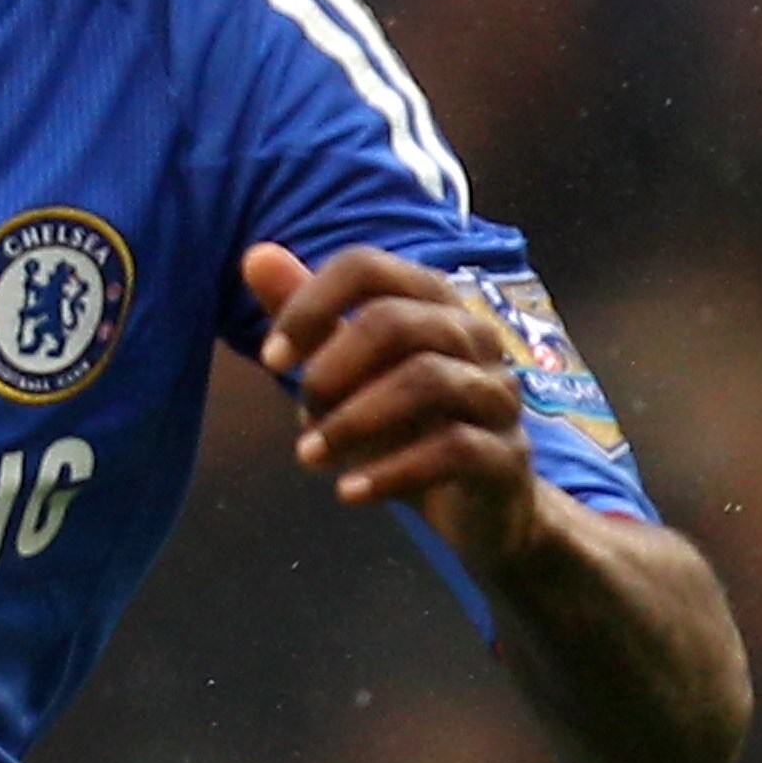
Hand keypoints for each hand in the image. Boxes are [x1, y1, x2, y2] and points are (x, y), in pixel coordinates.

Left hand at [242, 242, 539, 579]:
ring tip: (310, 456)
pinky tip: (349, 492)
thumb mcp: (351, 373)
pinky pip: (452, 450)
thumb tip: (254, 256)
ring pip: (426, 380)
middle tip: (302, 414)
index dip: (309, 305)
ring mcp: (496, 393)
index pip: (365, 267)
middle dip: (331, 369)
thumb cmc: (408, 427)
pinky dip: (391, 472)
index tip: (271, 357)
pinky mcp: (506, 455)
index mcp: (431, 302)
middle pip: (394, 321)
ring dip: (353, 422)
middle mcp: (473, 334)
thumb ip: (312, 318)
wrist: (478, 506)